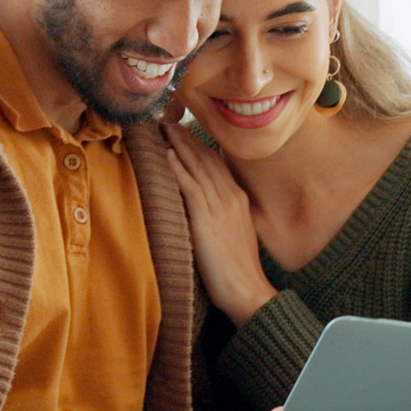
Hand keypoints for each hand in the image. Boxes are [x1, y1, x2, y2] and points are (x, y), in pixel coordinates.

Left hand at [163, 121, 278, 325]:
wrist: (246, 289)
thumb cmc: (239, 269)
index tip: (184, 132)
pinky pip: (190, 186)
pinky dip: (178, 168)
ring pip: (197, 167)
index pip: (217, 163)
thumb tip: (210, 205)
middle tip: (168, 120)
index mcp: (238, 199)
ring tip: (163, 128)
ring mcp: (219, 206)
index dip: (199, 146)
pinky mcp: (206, 218)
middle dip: (186, 138)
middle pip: (206, 159)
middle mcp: (230, 197)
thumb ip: (225, 215)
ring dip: (178, 145)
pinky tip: (166, 154)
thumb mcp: (236, 234)